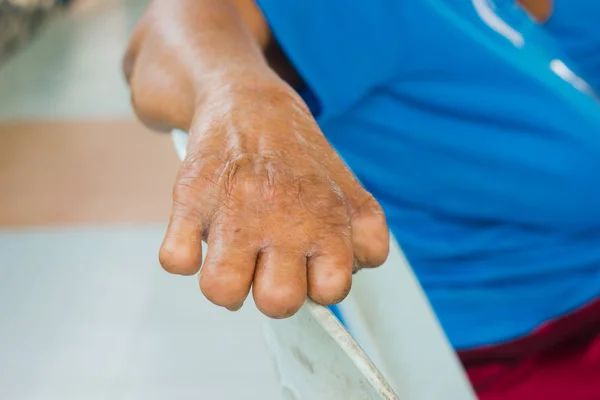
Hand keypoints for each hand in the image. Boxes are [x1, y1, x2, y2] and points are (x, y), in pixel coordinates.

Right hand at [124, 1, 388, 317]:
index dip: (318, 287)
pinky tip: (201, 237)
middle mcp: (280, 217)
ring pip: (221, 290)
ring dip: (227, 283)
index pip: (331, 290)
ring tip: (234, 258)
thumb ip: (367, 233)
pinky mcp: (188, 199)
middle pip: (277, 302)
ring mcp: (231, 209)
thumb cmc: (296, 152)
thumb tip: (354, 271)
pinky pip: (175, 260)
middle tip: (268, 265)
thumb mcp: (347, 185)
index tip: (307, 269)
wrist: (247, 102)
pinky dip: (184, 256)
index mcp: (324, 217)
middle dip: (272, 293)